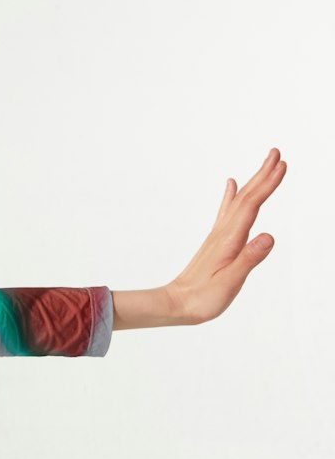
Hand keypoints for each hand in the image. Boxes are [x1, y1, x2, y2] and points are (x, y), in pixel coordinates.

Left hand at [167, 148, 285, 324]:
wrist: (176, 305)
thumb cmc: (203, 298)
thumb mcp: (231, 282)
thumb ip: (249, 258)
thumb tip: (269, 236)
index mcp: (229, 239)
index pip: (252, 205)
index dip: (268, 185)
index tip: (282, 166)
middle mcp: (223, 232)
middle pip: (246, 197)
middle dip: (263, 175)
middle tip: (276, 153)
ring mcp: (219, 235)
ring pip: (239, 201)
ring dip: (253, 182)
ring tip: (265, 166)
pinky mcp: (217, 242)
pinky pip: (227, 212)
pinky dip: (232, 196)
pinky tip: (232, 186)